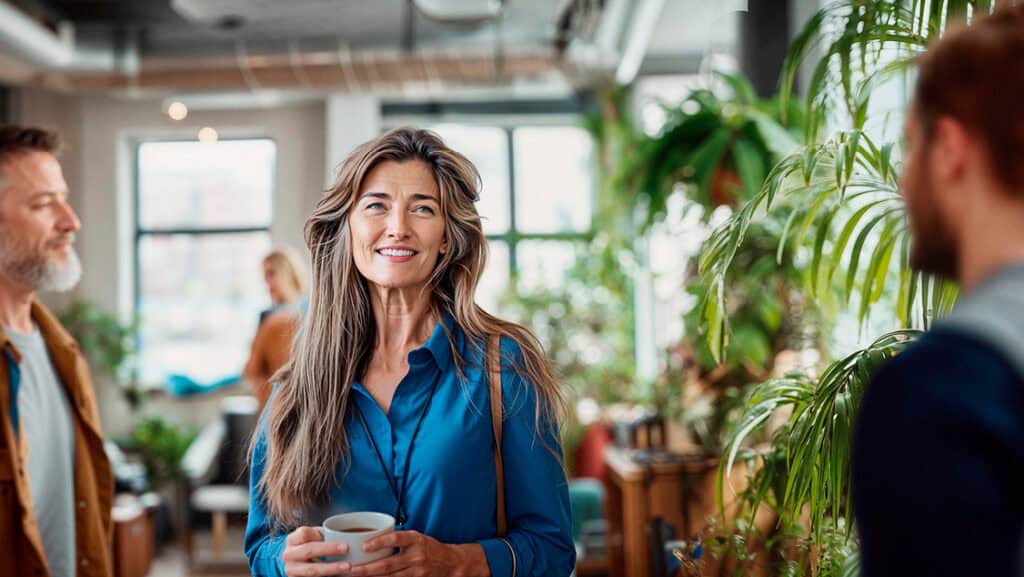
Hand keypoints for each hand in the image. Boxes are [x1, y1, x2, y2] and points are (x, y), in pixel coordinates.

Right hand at [282, 526, 351, 576]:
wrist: (295, 563)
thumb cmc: (309, 545)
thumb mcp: (312, 537)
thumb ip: (323, 535)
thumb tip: (349, 535)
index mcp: (292, 540)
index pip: (304, 533)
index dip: (319, 534)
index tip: (335, 534)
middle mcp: (289, 555)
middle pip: (308, 550)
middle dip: (328, 549)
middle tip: (347, 548)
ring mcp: (292, 570)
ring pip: (312, 570)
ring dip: (331, 568)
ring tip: (348, 566)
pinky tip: (341, 576)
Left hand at [349, 530, 488, 576]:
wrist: (450, 563)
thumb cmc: (429, 548)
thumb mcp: (417, 537)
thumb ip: (398, 539)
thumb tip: (372, 538)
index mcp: (415, 540)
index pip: (396, 539)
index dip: (380, 542)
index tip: (364, 546)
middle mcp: (416, 556)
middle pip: (387, 565)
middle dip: (366, 568)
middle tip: (350, 569)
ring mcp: (417, 572)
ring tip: (355, 576)